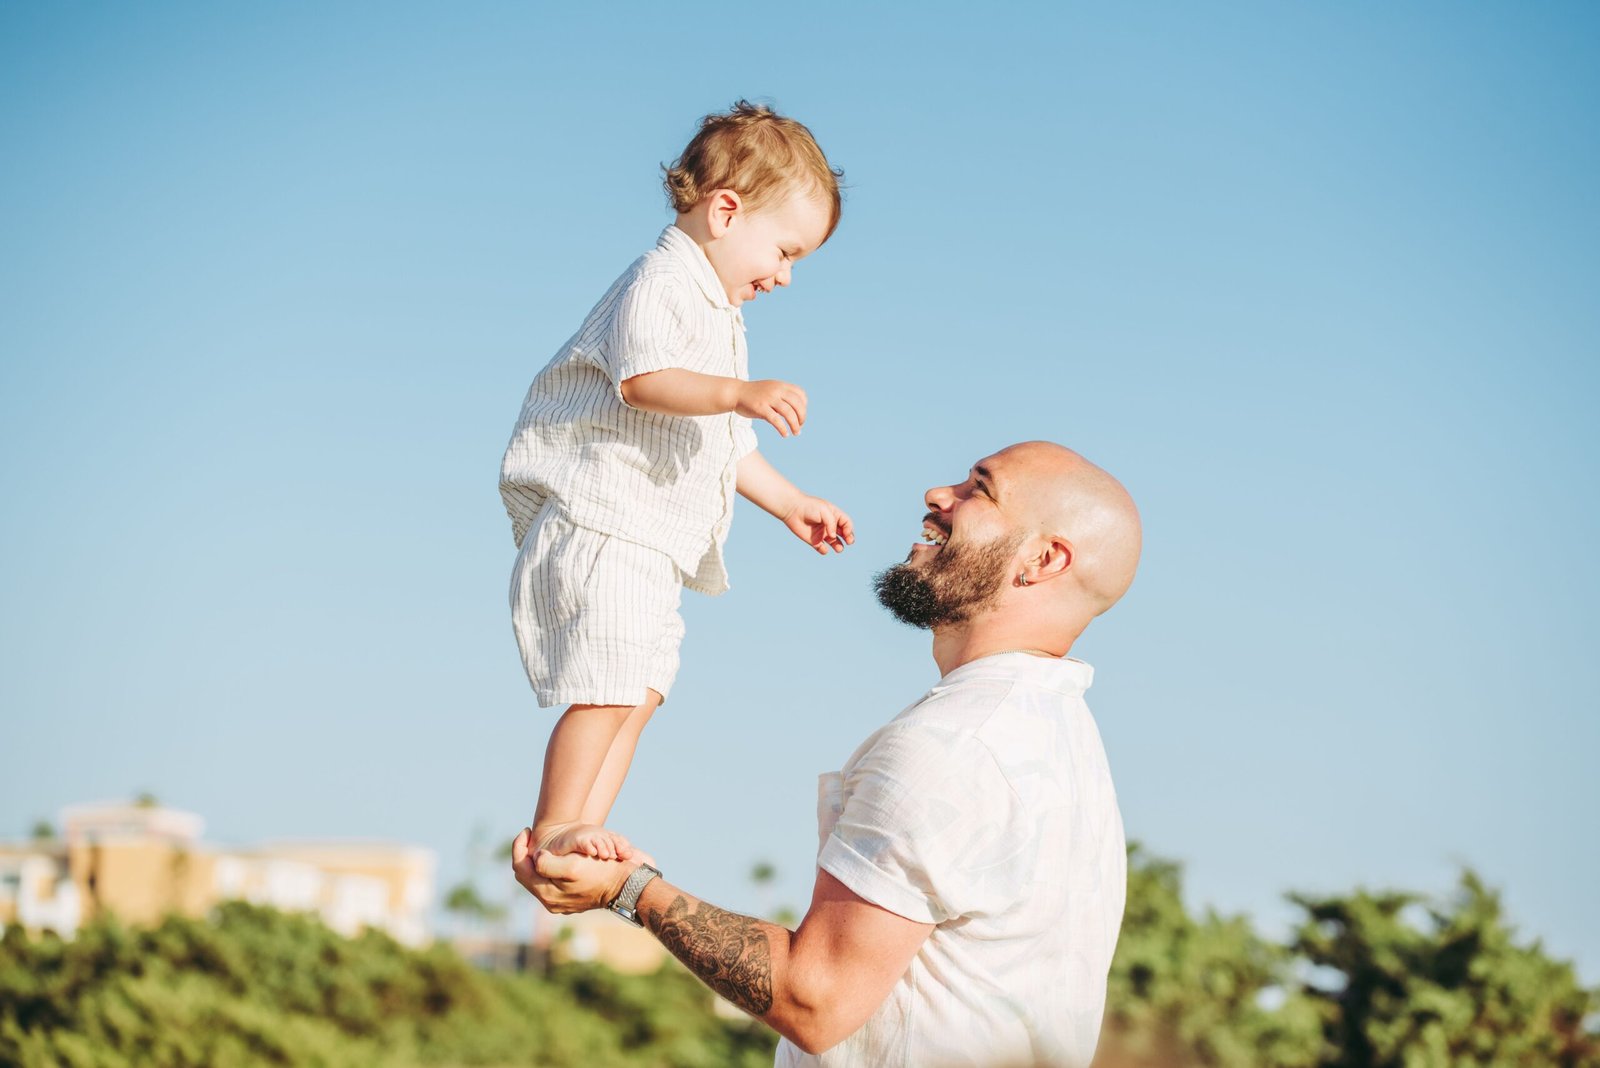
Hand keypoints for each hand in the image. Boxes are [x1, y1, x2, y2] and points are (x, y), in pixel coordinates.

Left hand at [511, 826, 636, 913]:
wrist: (627, 884)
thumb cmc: (601, 871)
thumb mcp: (572, 866)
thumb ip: (547, 863)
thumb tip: (536, 859)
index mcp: (547, 893)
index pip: (520, 869)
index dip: (518, 848)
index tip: (526, 831)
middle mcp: (551, 900)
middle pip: (527, 875)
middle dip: (526, 854)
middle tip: (530, 836)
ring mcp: (561, 901)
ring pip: (538, 879)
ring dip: (537, 861)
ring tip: (541, 844)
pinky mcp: (572, 898)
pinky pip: (551, 882)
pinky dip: (549, 867)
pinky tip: (556, 855)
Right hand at [735, 379, 806, 436]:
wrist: (735, 392)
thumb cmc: (754, 395)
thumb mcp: (771, 390)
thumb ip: (782, 398)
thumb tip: (795, 414)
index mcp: (780, 385)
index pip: (800, 394)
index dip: (804, 406)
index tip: (800, 415)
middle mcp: (776, 390)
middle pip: (797, 404)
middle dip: (802, 417)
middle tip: (800, 426)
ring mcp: (768, 398)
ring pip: (788, 412)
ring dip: (795, 425)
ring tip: (796, 433)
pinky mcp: (760, 408)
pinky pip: (776, 420)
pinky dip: (783, 428)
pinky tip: (785, 434)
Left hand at [782, 496, 854, 554]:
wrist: (792, 509)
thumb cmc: (809, 507)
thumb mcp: (824, 511)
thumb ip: (831, 523)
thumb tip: (833, 537)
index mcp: (834, 515)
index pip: (847, 523)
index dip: (849, 529)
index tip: (845, 532)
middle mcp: (830, 525)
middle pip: (844, 534)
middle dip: (849, 538)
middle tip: (849, 542)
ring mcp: (822, 533)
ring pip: (835, 542)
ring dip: (839, 546)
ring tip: (839, 549)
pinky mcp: (813, 541)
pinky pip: (822, 548)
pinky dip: (824, 550)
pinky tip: (823, 548)